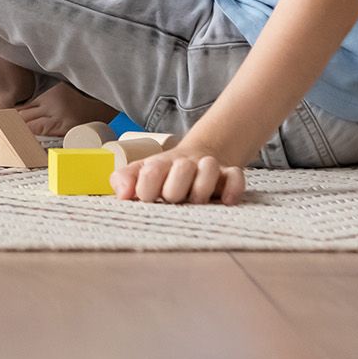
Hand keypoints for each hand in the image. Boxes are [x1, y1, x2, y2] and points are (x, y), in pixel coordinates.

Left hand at [110, 143, 245, 205]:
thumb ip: (124, 180)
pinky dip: (233, 188)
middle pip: (182, 168)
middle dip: (175, 189)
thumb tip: (122, 195)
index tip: (146, 200)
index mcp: (160, 165)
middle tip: (172, 200)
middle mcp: (184, 164)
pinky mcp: (227, 175)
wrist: (195, 157)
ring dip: (202, 186)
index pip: (151, 171)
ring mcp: (207, 168)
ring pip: (209, 167)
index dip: (146, 188)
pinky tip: (225, 201)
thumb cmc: (164, 174)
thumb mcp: (140, 173)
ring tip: (196, 201)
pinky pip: (236, 176)